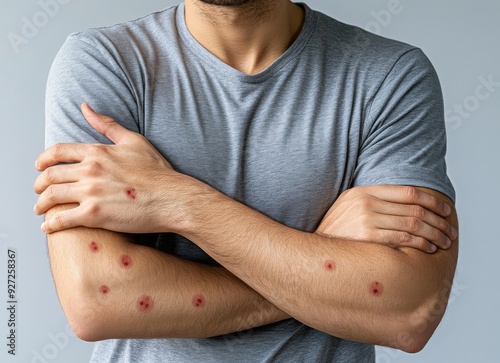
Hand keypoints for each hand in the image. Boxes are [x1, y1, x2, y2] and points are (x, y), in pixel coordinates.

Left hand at [34, 103, 190, 233]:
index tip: (39, 166)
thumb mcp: (133, 141)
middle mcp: (90, 170)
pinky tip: (48, 227)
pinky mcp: (94, 215)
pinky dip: (50, 224)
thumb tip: (85, 107)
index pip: (57, 152)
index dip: (43, 159)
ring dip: (41, 204)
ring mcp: (90, 193)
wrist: (171, 198)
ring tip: (41, 210)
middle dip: (39, 184)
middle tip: (39, 191)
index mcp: (97, 152)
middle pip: (49, 175)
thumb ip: (107, 124)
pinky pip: (61, 220)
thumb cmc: (157, 172)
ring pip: (51, 196)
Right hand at [316, 185, 457, 252]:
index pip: (408, 192)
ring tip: (444, 241)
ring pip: (413, 224)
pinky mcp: (367, 237)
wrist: (315, 248)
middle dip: (438, 221)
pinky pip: (403, 239)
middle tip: (450, 230)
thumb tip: (407, 203)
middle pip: (414, 209)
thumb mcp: (350, 206)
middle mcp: (366, 202)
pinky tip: (428, 248)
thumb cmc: (337, 230)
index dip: (432, 201)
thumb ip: (373, 200)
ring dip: (434, 234)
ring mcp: (366, 219)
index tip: (445, 210)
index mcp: (364, 191)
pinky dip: (421, 244)